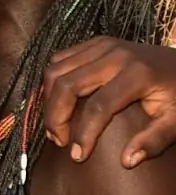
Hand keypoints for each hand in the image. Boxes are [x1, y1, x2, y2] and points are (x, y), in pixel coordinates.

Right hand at [43, 36, 175, 168]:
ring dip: (48, 99)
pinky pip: (60, 58)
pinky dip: (52, 80)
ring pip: (56, 69)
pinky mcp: (95, 42)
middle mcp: (115, 55)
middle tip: (58, 140)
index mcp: (138, 74)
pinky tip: (58, 100)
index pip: (99, 106)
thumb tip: (126, 161)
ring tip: (54, 124)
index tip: (77, 156)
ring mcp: (102, 45)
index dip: (83, 133)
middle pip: (67, 84)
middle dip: (56, 116)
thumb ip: (154, 141)